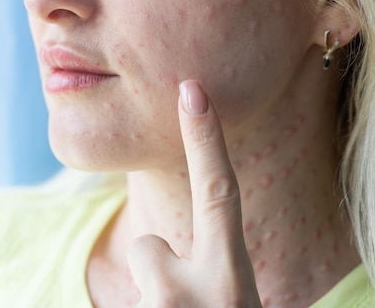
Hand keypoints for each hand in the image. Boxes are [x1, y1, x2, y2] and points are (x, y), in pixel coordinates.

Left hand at [127, 80, 261, 307]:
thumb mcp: (237, 300)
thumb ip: (219, 272)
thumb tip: (169, 253)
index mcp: (232, 282)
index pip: (219, 195)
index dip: (206, 139)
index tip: (192, 89)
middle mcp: (193, 296)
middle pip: (148, 247)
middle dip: (156, 266)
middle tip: (179, 307)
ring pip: (137, 282)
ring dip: (152, 304)